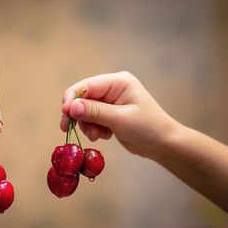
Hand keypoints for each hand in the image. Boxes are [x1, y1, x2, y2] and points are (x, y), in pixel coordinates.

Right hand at [60, 71, 178, 158]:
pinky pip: (92, 119)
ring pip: (85, 111)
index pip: (87, 85)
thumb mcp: (120, 119)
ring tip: (97, 136)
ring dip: (87, 124)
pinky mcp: (109, 114)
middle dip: (78, 114)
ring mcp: (110, 102)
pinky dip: (93, 129)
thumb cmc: (148, 128)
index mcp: (118, 82)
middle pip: (83, 98)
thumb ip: (95, 112)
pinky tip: (103, 136)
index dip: (72, 97)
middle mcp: (112, 89)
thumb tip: (71, 107)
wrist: (163, 145)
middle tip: (66, 128)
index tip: (64, 113)